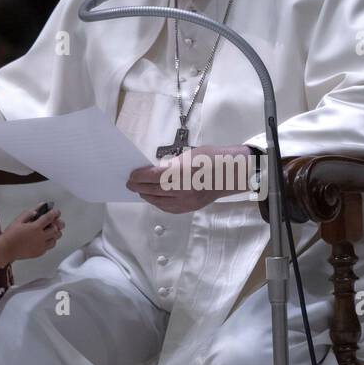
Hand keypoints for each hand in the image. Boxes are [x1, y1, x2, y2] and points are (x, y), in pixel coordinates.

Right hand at [4, 206, 64, 259]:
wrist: (6, 249)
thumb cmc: (10, 234)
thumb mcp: (18, 220)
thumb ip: (30, 213)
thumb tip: (40, 207)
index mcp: (35, 227)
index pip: (50, 217)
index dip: (55, 213)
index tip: (56, 211)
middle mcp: (40, 237)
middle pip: (56, 229)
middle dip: (58, 224)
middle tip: (55, 221)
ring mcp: (41, 246)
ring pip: (55, 239)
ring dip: (55, 234)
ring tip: (50, 231)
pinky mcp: (39, 253)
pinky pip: (49, 246)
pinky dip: (49, 241)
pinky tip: (45, 239)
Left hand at [125, 145, 253, 213]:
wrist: (233, 173)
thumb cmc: (212, 158)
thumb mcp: (189, 155)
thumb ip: (171, 165)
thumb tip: (155, 171)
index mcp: (182, 174)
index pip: (154, 177)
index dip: (140, 176)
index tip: (132, 175)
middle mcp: (184, 190)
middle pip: (154, 191)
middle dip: (140, 187)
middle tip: (130, 183)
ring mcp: (187, 202)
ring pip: (160, 202)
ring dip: (147, 196)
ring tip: (140, 190)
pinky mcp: (191, 208)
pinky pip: (169, 208)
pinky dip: (158, 203)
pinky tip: (154, 198)